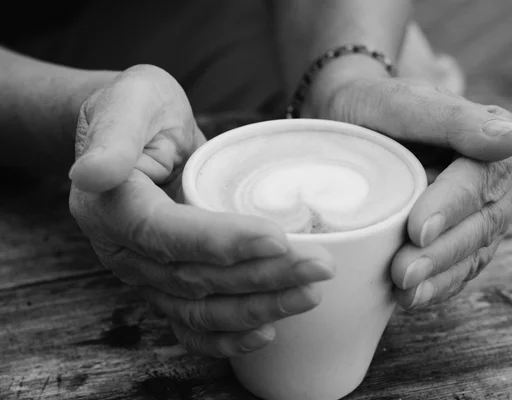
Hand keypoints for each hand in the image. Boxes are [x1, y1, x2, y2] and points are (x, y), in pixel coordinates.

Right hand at [69, 65, 334, 356]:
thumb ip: (112, 137)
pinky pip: (191, 322)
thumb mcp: (127, 103)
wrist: (134, 131)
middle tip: (319, 267)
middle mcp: (124, 251)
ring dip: (258, 307)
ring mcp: (143, 273)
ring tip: (310, 294)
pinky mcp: (164, 283)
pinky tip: (267, 332)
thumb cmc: (136, 108)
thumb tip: (92, 173)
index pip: (168, 235)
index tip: (277, 238)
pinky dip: (226, 336)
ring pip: (200, 307)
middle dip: (261, 277)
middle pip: (195, 278)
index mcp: (112, 208)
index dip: (221, 242)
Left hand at [306, 62, 511, 309]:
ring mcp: (480, 215)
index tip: (419, 229)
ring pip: (470, 253)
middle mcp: (497, 183)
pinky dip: (436, 285)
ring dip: (438, 277)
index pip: (479, 180)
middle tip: (402, 272)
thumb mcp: (405, 102)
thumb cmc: (376, 105)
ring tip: (405, 293)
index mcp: (497, 145)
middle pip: (479, 225)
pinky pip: (456, 268)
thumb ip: (456, 119)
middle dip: (441, 253)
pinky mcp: (458, 238)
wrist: (352, 120)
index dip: (451, 207)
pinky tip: (411, 298)